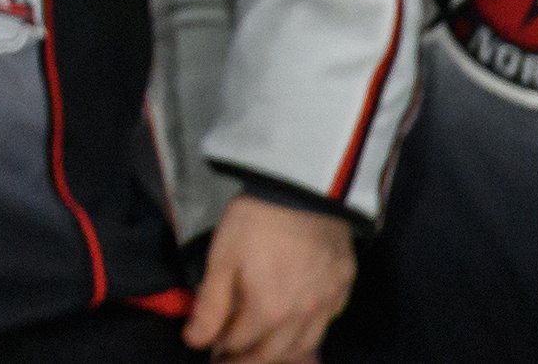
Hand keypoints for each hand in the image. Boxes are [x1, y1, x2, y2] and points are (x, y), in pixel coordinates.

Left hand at [182, 197, 352, 363]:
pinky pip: (324, 327)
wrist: (306, 192)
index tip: (207, 350)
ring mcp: (326, 306)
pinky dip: (306, 337)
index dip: (219, 351)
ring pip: (302, 347)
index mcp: (268, 312)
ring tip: (259, 353)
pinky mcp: (342, 291)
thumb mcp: (222, 258)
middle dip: (246, 362)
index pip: (238, 345)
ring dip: (278, 356)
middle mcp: (301, 319)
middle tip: (228, 359)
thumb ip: (210, 305)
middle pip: (272, 355)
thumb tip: (195, 341)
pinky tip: (294, 330)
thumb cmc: (256, 222)